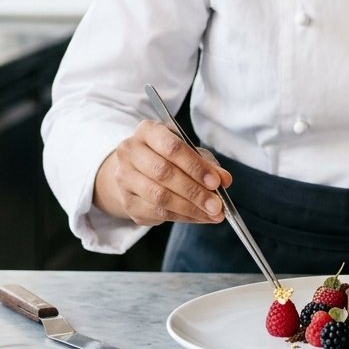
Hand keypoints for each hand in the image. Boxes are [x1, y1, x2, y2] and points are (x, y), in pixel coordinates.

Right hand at [92, 119, 231, 226]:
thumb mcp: (188, 151)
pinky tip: (199, 217)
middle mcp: (130, 152)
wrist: (135, 170)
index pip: (172, 147)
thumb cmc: (166, 156)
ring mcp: (124, 178)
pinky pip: (157, 213)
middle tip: (217, 204)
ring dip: (190, 208)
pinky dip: (183, 217)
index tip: (216, 182)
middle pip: (164, 173)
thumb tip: (224, 180)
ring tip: (212, 213)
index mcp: (147, 131)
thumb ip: (207, 163)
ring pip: (159, 196)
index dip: (195, 166)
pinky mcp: (127, 203)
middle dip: (194, 191)